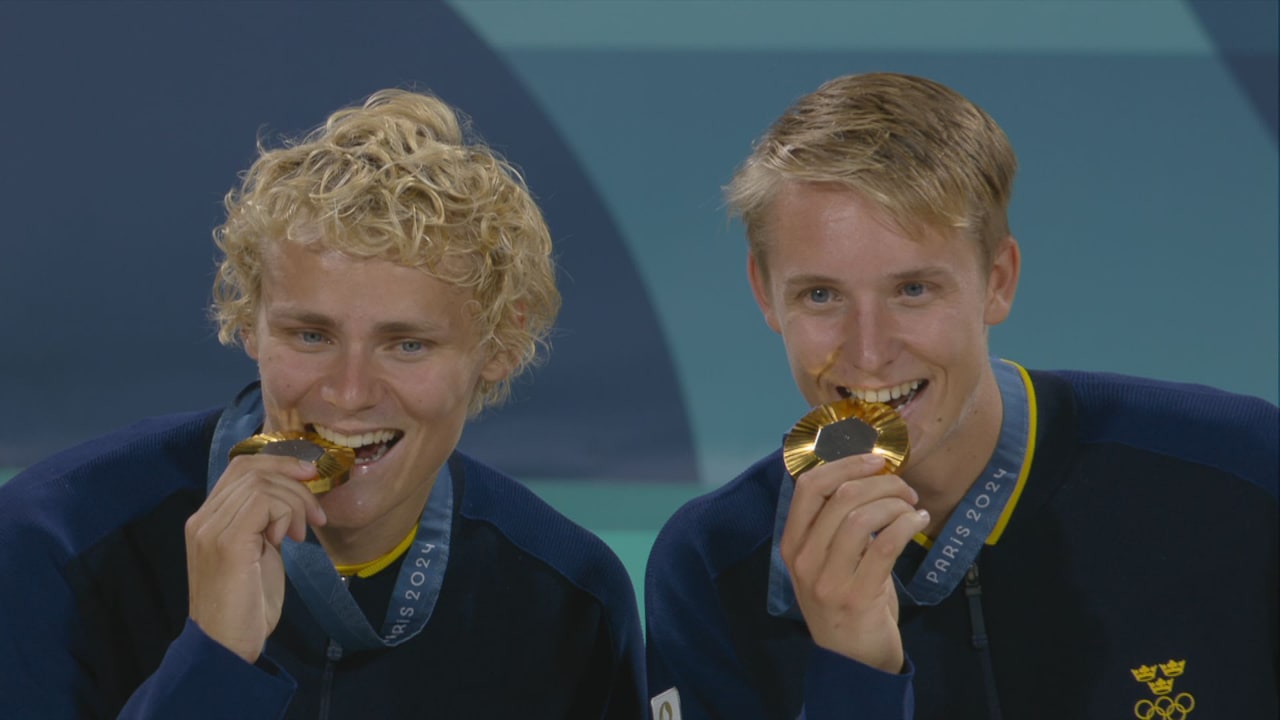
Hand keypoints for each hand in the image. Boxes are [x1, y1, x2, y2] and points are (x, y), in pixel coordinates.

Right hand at [185, 454, 326, 662]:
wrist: (227, 646)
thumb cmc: (247, 606)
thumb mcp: (259, 554)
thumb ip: (265, 524)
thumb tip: (291, 499)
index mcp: (208, 519)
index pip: (241, 467)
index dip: (279, 462)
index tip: (309, 476)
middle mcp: (203, 519)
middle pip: (251, 468)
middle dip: (293, 480)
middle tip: (316, 512)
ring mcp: (211, 529)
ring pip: (261, 482)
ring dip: (295, 501)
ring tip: (302, 534)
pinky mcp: (227, 542)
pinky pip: (263, 501)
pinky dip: (287, 512)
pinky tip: (290, 539)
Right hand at [779, 453, 928, 672]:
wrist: (853, 662)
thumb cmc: (845, 602)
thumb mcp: (826, 562)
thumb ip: (833, 524)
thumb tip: (864, 475)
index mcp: (792, 544)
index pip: (809, 486)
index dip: (844, 463)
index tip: (874, 460)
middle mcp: (804, 559)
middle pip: (840, 496)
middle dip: (880, 482)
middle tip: (904, 488)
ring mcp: (827, 579)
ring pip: (862, 516)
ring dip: (896, 503)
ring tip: (912, 507)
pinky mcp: (857, 595)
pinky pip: (885, 544)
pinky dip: (907, 524)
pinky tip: (918, 521)